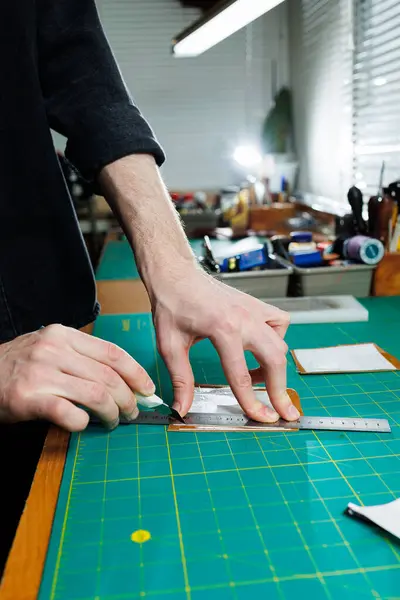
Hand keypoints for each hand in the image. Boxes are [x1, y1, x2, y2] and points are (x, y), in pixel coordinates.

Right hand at [0, 324, 154, 430]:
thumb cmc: (19, 366)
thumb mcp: (49, 348)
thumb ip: (81, 358)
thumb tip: (123, 380)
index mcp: (63, 335)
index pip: (112, 352)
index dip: (136, 373)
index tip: (147, 388)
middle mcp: (54, 349)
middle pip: (108, 376)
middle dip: (128, 398)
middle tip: (132, 411)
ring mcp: (41, 373)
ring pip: (96, 394)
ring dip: (112, 413)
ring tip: (113, 421)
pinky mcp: (29, 398)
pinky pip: (69, 413)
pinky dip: (83, 423)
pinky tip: (83, 424)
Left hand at [153, 268, 299, 422]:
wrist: (176, 274)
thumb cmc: (171, 305)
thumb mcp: (169, 345)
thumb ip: (180, 379)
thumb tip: (182, 408)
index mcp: (223, 329)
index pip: (241, 375)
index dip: (252, 402)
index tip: (261, 418)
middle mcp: (244, 318)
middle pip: (275, 360)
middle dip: (280, 390)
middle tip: (284, 412)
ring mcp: (253, 310)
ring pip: (281, 343)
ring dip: (277, 367)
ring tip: (261, 380)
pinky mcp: (255, 305)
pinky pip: (279, 324)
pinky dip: (277, 339)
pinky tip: (261, 348)